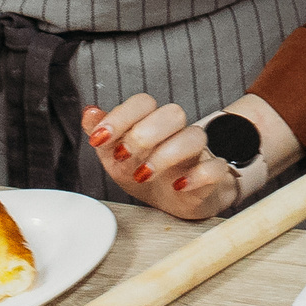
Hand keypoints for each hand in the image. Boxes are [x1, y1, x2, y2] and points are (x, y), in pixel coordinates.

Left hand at [82, 94, 233, 219]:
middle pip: (172, 113)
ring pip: (195, 136)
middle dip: (144, 134)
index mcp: (152, 123)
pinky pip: (216, 167)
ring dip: (166, 155)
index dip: (120, 116)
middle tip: (124, 157)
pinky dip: (198, 176)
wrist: (175, 203)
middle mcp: (176, 132)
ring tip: (143, 175)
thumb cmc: (146, 175)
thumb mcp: (116, 157)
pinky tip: (178, 186)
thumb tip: (90, 113)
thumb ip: (103, 134)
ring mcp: (197, 152)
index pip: (143, 103)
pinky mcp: (212, 175)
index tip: (99, 138)